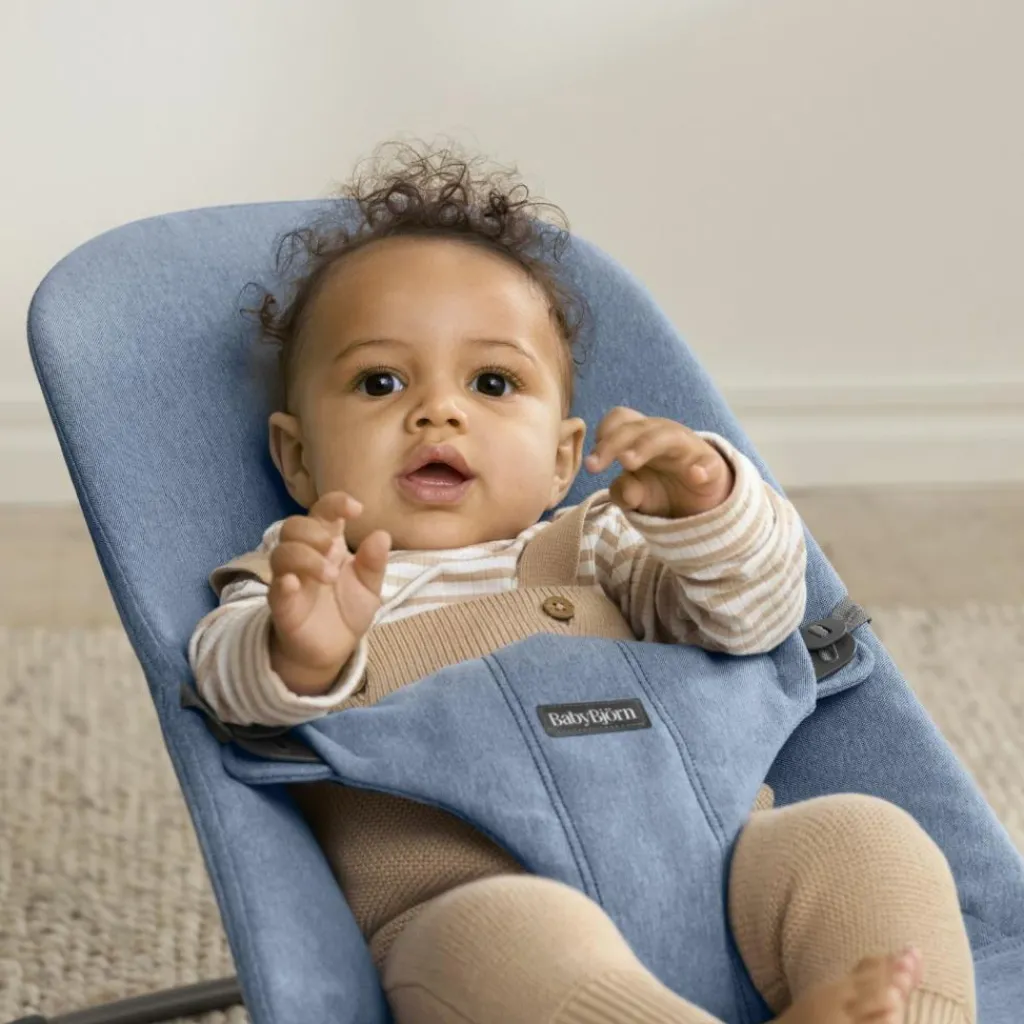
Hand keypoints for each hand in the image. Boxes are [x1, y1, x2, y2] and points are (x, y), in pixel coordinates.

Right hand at [268, 491, 390, 694]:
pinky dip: (282, 583)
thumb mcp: (370, 586)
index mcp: (328, 545)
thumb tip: (382, 535)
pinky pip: (275, 590)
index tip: (355, 508)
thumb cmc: (348, 608)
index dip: (334, 503)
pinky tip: (294, 583)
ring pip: (281, 554)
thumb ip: (374, 562)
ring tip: (330, 575)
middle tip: (332, 547)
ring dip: (304, 557)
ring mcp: (290, 580)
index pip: (323, 512)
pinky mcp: (283, 607)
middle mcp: (305, 557)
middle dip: (312, 531)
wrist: (334, 648)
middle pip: (293, 527)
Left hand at [584, 407, 733, 517]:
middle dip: (612, 443)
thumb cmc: (662, 487)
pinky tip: (695, 475)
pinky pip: (709, 463)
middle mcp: (663, 435)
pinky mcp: (712, 467)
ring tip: (628, 462)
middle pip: (637, 427)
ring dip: (645, 446)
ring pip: (668, 436)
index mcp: (642, 436)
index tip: (592, 459)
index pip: (621, 420)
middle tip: (593, 466)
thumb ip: (624, 492)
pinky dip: (702, 468)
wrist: (701, 501)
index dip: (604, 433)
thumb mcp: (637, 495)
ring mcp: (689, 448)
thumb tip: (624, 490)